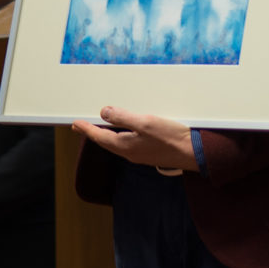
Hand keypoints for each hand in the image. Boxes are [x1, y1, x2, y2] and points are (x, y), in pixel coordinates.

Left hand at [73, 107, 194, 171]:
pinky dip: (120, 136)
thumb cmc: (172, 138)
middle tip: (81, 126)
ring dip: (106, 135)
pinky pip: (128, 144)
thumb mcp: (145, 123)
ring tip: (99, 128)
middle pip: (106, 142)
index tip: (75, 123)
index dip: (86, 129)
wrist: (194, 153)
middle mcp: (130, 153)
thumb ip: (123, 118)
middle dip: (93, 133)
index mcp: (125, 146)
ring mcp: (140, 154)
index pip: (99, 137)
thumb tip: (104, 113)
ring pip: (116, 144)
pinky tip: (124, 132)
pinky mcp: (149, 153)